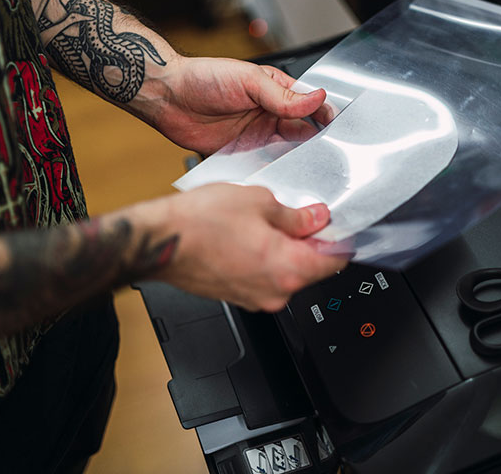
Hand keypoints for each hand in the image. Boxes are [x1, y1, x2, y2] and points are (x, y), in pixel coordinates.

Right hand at [135, 184, 347, 310]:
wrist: (160, 240)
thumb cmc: (200, 222)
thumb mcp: (259, 201)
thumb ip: (295, 215)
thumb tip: (316, 219)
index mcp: (289, 269)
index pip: (336, 260)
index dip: (340, 237)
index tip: (337, 223)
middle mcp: (276, 292)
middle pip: (313, 268)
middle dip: (311, 242)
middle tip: (299, 214)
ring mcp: (256, 299)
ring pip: (287, 273)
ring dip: (286, 250)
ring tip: (264, 221)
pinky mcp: (239, 297)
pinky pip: (265, 278)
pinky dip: (266, 259)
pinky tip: (248, 235)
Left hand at [148, 56, 331, 155]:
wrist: (168, 97)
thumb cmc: (204, 78)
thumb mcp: (249, 81)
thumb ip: (284, 95)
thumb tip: (318, 98)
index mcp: (276, 92)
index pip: (310, 106)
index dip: (324, 117)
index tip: (336, 130)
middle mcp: (269, 115)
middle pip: (302, 133)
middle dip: (315, 144)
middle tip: (326, 156)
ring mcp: (256, 136)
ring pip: (286, 152)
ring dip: (295, 160)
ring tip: (307, 170)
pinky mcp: (241, 155)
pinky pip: (262, 166)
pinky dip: (272, 172)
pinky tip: (280, 177)